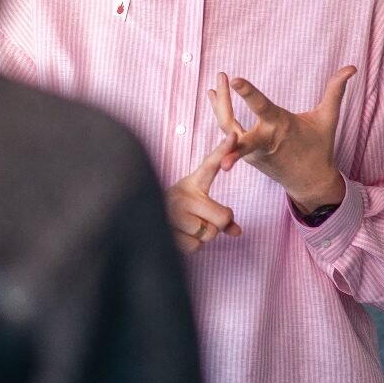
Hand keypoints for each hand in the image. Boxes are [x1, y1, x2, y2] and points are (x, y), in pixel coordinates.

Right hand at [166, 134, 243, 253]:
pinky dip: (191, 247)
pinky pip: (196, 246)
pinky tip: (179, 237)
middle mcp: (182, 194)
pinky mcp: (167, 230)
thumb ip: (219, 217)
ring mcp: (173, 211)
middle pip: (222, 217)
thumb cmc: (178, 216)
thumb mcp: (198, 209)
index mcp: (191, 184)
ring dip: (203, 238)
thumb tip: (238, 232)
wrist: (145, 224)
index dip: (223, 150)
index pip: (210, 166)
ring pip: (209, 234)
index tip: (234, 135)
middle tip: (202, 222)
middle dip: (218, 226)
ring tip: (186, 228)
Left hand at [209, 66, 355, 212]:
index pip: (261, 107)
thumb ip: (336, 90)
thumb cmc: (319, 147)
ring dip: (219, 107)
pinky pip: (228, 136)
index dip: (247, 92)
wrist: (310, 182)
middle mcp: (263, 139)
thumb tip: (352, 67)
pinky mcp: (248, 156)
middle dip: (224, 105)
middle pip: (234, 125)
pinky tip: (215, 97)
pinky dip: (221, 116)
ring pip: (227, 129)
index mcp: (281, 127)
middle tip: (221, 80)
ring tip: (214, 86)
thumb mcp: (328, 118)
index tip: (234, 79)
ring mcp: (252, 151)